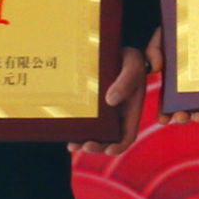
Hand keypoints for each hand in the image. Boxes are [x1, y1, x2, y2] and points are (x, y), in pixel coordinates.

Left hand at [73, 34, 158, 155]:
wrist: (110, 48)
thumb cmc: (126, 56)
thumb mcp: (131, 64)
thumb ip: (126, 81)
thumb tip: (111, 101)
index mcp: (132, 108)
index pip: (129, 134)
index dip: (120, 145)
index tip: (109, 150)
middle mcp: (117, 114)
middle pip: (109, 139)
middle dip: (98, 147)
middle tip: (86, 146)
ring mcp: (102, 111)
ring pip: (94, 134)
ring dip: (84, 143)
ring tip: (73, 144)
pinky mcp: (89, 106)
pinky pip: (83, 123)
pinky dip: (75, 131)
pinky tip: (67, 134)